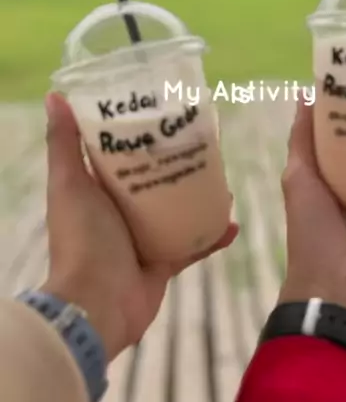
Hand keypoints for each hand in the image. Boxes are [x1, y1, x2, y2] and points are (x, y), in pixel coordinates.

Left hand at [41, 93, 237, 361]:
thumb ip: (64, 144)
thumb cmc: (83, 240)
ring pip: (178, 210)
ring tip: (225, 179)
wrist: (97, 306)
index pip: (120, 155)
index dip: (140, 134)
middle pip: (154, 181)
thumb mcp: (70, 185)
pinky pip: (193, 245)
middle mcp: (119, 212)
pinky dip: (212, 236)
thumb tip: (55, 96)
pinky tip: (233, 223)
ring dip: (201, 197)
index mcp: (97, 191)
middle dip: (178, 163)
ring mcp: (142, 238)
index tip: (165, 113)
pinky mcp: (163, 262)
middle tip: (206, 143)